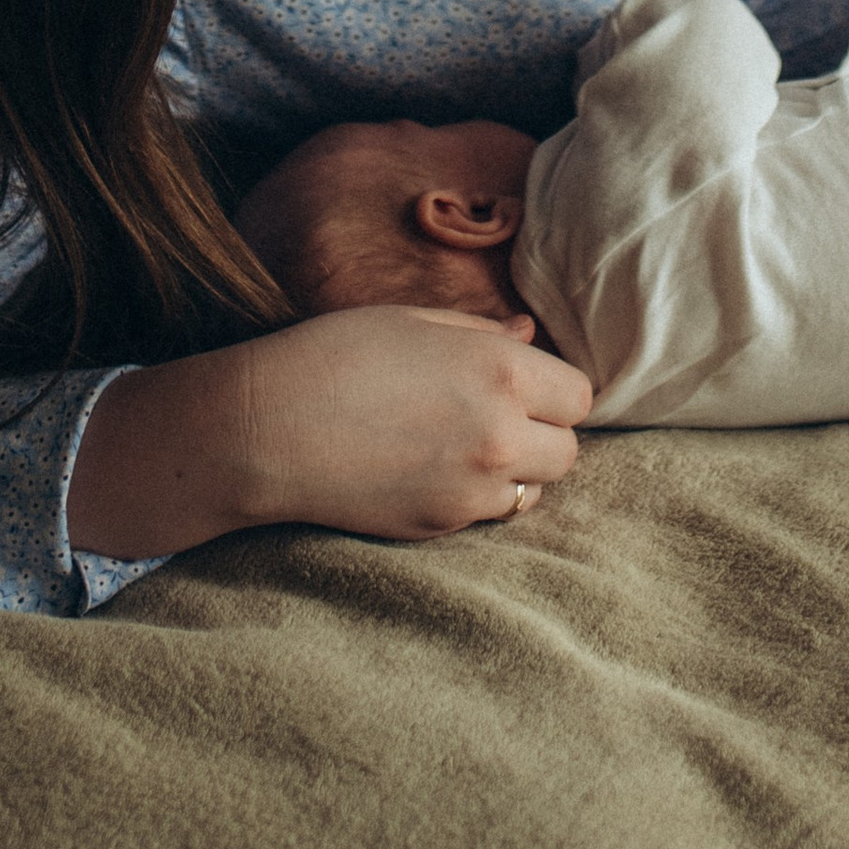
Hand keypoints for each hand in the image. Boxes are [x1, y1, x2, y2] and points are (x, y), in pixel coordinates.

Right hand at [67, 306, 592, 562]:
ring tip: (461, 444)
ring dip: (516, 468)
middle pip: (568, 448)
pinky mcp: (444, 525)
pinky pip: (491, 514)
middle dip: (542, 431)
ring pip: (535, 487)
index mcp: (500, 370)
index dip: (553, 388)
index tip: (524, 383)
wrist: (270, 428)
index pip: (578, 394)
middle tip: (497, 414)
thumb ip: (481, 334)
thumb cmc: (337, 355)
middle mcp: (500, 433)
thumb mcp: (413, 322)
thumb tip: (527, 336)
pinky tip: (433, 470)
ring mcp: (474, 489)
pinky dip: (478, 496)